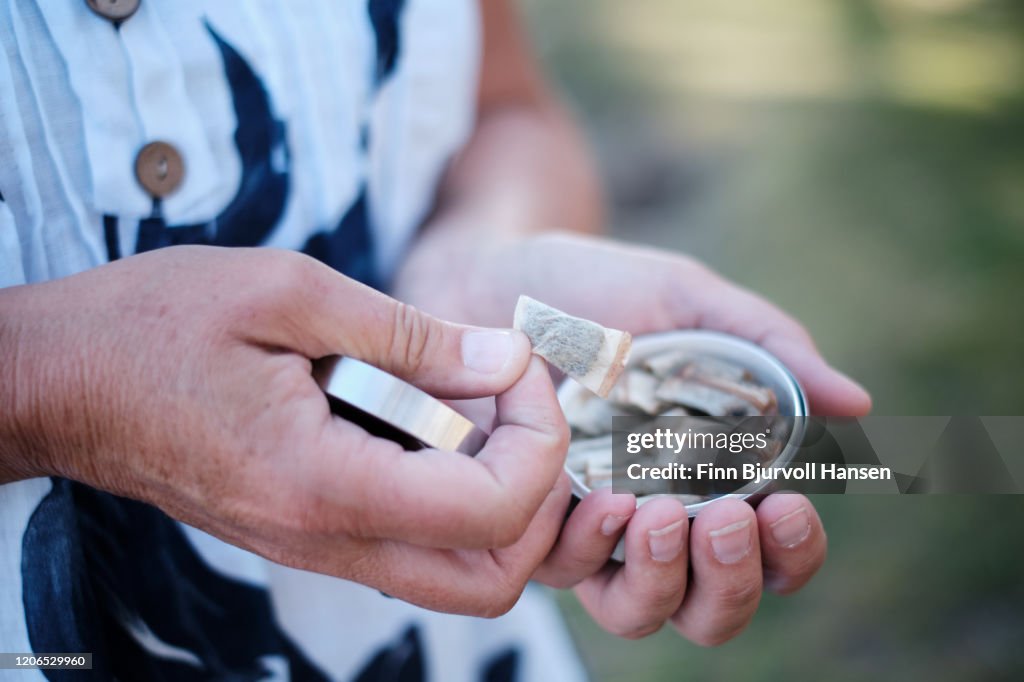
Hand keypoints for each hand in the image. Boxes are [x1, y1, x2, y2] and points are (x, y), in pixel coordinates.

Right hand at [0, 245, 571, 615]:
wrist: (66, 382)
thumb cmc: (157, 325)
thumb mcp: (291, 294)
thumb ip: (412, 335)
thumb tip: (509, 359)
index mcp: (323, 483)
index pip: (489, 513)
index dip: (539, 441)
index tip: (521, 368)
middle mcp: (326, 541)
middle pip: (492, 579)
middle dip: (539, 496)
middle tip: (520, 407)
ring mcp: (317, 549)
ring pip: (457, 576)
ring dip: (500, 501)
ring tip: (482, 408)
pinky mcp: (310, 535)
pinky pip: (412, 546)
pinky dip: (454, 496)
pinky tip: (435, 421)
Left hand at [393, 230, 869, 641]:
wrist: (492, 274)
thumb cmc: (597, 289)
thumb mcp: (688, 302)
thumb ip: (768, 349)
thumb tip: (859, 403)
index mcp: (709, 474)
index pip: (771, 553)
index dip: (792, 552)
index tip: (785, 504)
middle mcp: (655, 516)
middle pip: (710, 609)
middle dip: (731, 581)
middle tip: (724, 518)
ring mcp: (589, 526)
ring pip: (637, 613)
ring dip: (660, 579)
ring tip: (659, 513)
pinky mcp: (528, 521)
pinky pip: (561, 572)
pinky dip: (586, 547)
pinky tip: (598, 496)